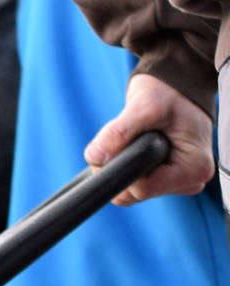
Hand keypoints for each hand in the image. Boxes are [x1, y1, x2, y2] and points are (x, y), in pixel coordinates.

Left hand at [84, 72, 215, 205]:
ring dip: (120, 164)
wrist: (175, 88)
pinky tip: (135, 145)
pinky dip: (124, 165)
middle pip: (134, 193)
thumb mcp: (145, 105)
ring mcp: (177, 182)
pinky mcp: (165, 179)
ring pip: (129, 190)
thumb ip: (118, 133)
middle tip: (126, 136)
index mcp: (194, 168)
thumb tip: (94, 157)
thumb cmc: (169, 93)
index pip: (143, 190)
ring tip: (134, 137)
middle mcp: (190, 180)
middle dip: (119, 167)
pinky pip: (131, 184)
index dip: (121, 171)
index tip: (121, 145)